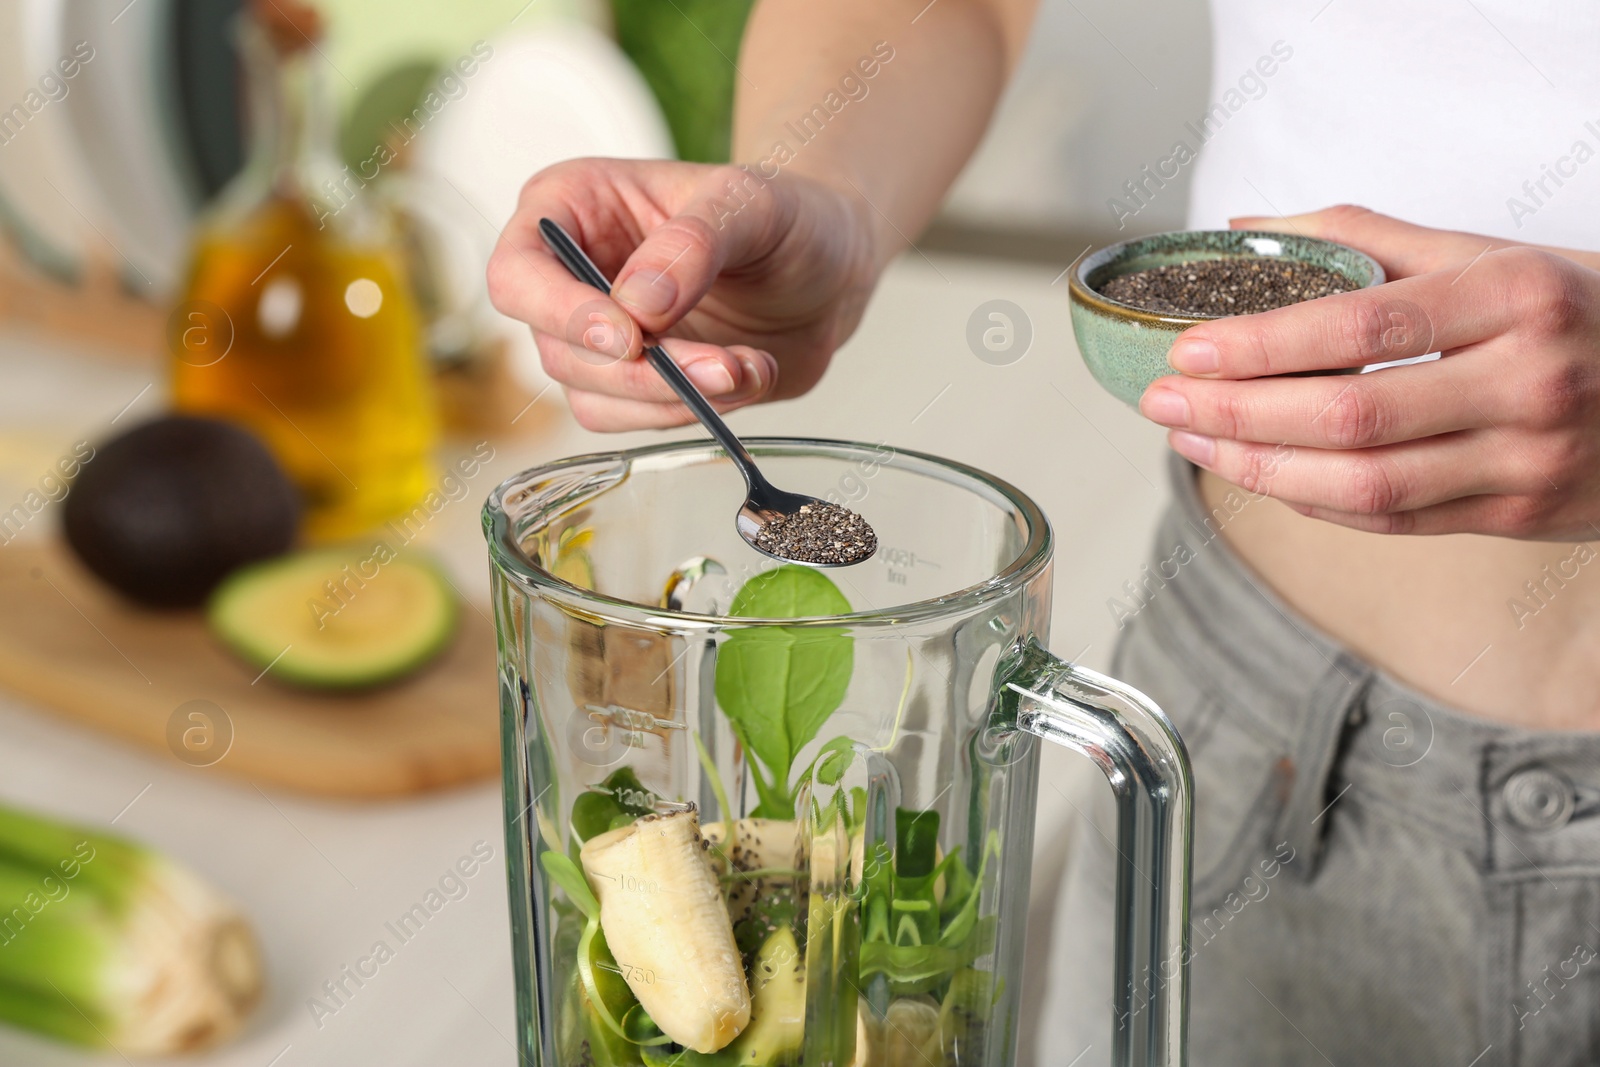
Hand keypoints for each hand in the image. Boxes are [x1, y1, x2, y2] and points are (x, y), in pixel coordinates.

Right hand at [487, 159, 876, 429]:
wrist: (830, 269)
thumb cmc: (782, 216)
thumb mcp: (749, 203)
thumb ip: (693, 243)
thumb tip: (638, 305)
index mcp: (570, 208)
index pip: (518, 273)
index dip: (560, 314)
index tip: (628, 336)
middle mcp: (569, 278)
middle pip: (556, 350)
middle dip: (642, 370)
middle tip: (720, 365)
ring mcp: (599, 340)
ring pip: (593, 398)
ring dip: (673, 397)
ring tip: (745, 367)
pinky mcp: (636, 386)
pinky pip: (638, 421)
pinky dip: (695, 410)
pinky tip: (746, 375)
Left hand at [1137, 206, 1599, 539]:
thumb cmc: (1583, 311)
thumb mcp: (1500, 254)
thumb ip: (1375, 238)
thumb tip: (1250, 229)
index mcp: (1520, 299)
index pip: (1363, 326)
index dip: (1263, 343)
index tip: (1187, 345)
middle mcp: (1528, 383)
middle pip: (1350, 414)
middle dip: (1238, 410)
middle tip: (1163, 398)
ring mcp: (1528, 460)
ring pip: (1364, 482)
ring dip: (1260, 467)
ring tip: (1191, 439)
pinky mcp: (1520, 515)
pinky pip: (1394, 520)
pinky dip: (1315, 500)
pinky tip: (1260, 474)